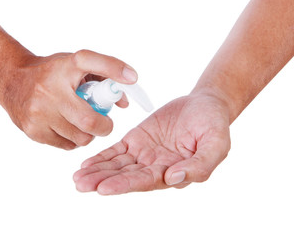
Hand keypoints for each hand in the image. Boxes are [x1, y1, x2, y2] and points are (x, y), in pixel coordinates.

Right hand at [0, 50, 136, 148]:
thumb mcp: (74, 65)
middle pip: (89, 120)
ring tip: (80, 123)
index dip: (114, 69)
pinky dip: (72, 140)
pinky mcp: (33, 129)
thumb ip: (102, 77)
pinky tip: (65, 127)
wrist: (11, 81)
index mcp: (65, 66)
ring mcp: (40, 111)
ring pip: (80, 138)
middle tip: (104, 124)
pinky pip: (66, 145)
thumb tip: (123, 103)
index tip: (132, 78)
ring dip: (88, 134)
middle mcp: (51, 88)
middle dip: (104, 127)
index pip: (91, 61)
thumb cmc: (51, 73)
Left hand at [73, 92, 230, 194]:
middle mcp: (155, 167)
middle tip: (81, 185)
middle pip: (125, 176)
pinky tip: (86, 164)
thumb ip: (199, 165)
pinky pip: (116, 150)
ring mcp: (144, 154)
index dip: (124, 185)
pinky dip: (102, 157)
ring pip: (117, 165)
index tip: (103, 188)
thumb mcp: (216, 144)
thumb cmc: (214, 125)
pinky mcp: (136, 140)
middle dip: (102, 181)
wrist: (205, 103)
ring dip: (97, 172)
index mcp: (173, 172)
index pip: (145, 181)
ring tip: (77, 178)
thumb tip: (173, 178)